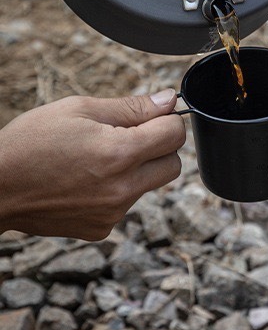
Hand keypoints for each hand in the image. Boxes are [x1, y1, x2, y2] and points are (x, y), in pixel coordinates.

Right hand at [0, 90, 184, 239]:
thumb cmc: (31, 142)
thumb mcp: (80, 109)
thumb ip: (132, 107)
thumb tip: (169, 100)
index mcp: (119, 154)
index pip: (176, 134)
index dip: (167, 119)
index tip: (152, 116)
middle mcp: (121, 188)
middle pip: (173, 164)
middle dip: (160, 147)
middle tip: (130, 136)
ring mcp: (112, 213)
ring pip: (151, 184)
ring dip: (139, 169)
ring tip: (99, 158)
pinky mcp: (101, 229)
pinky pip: (127, 204)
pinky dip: (118, 190)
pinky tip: (88, 180)